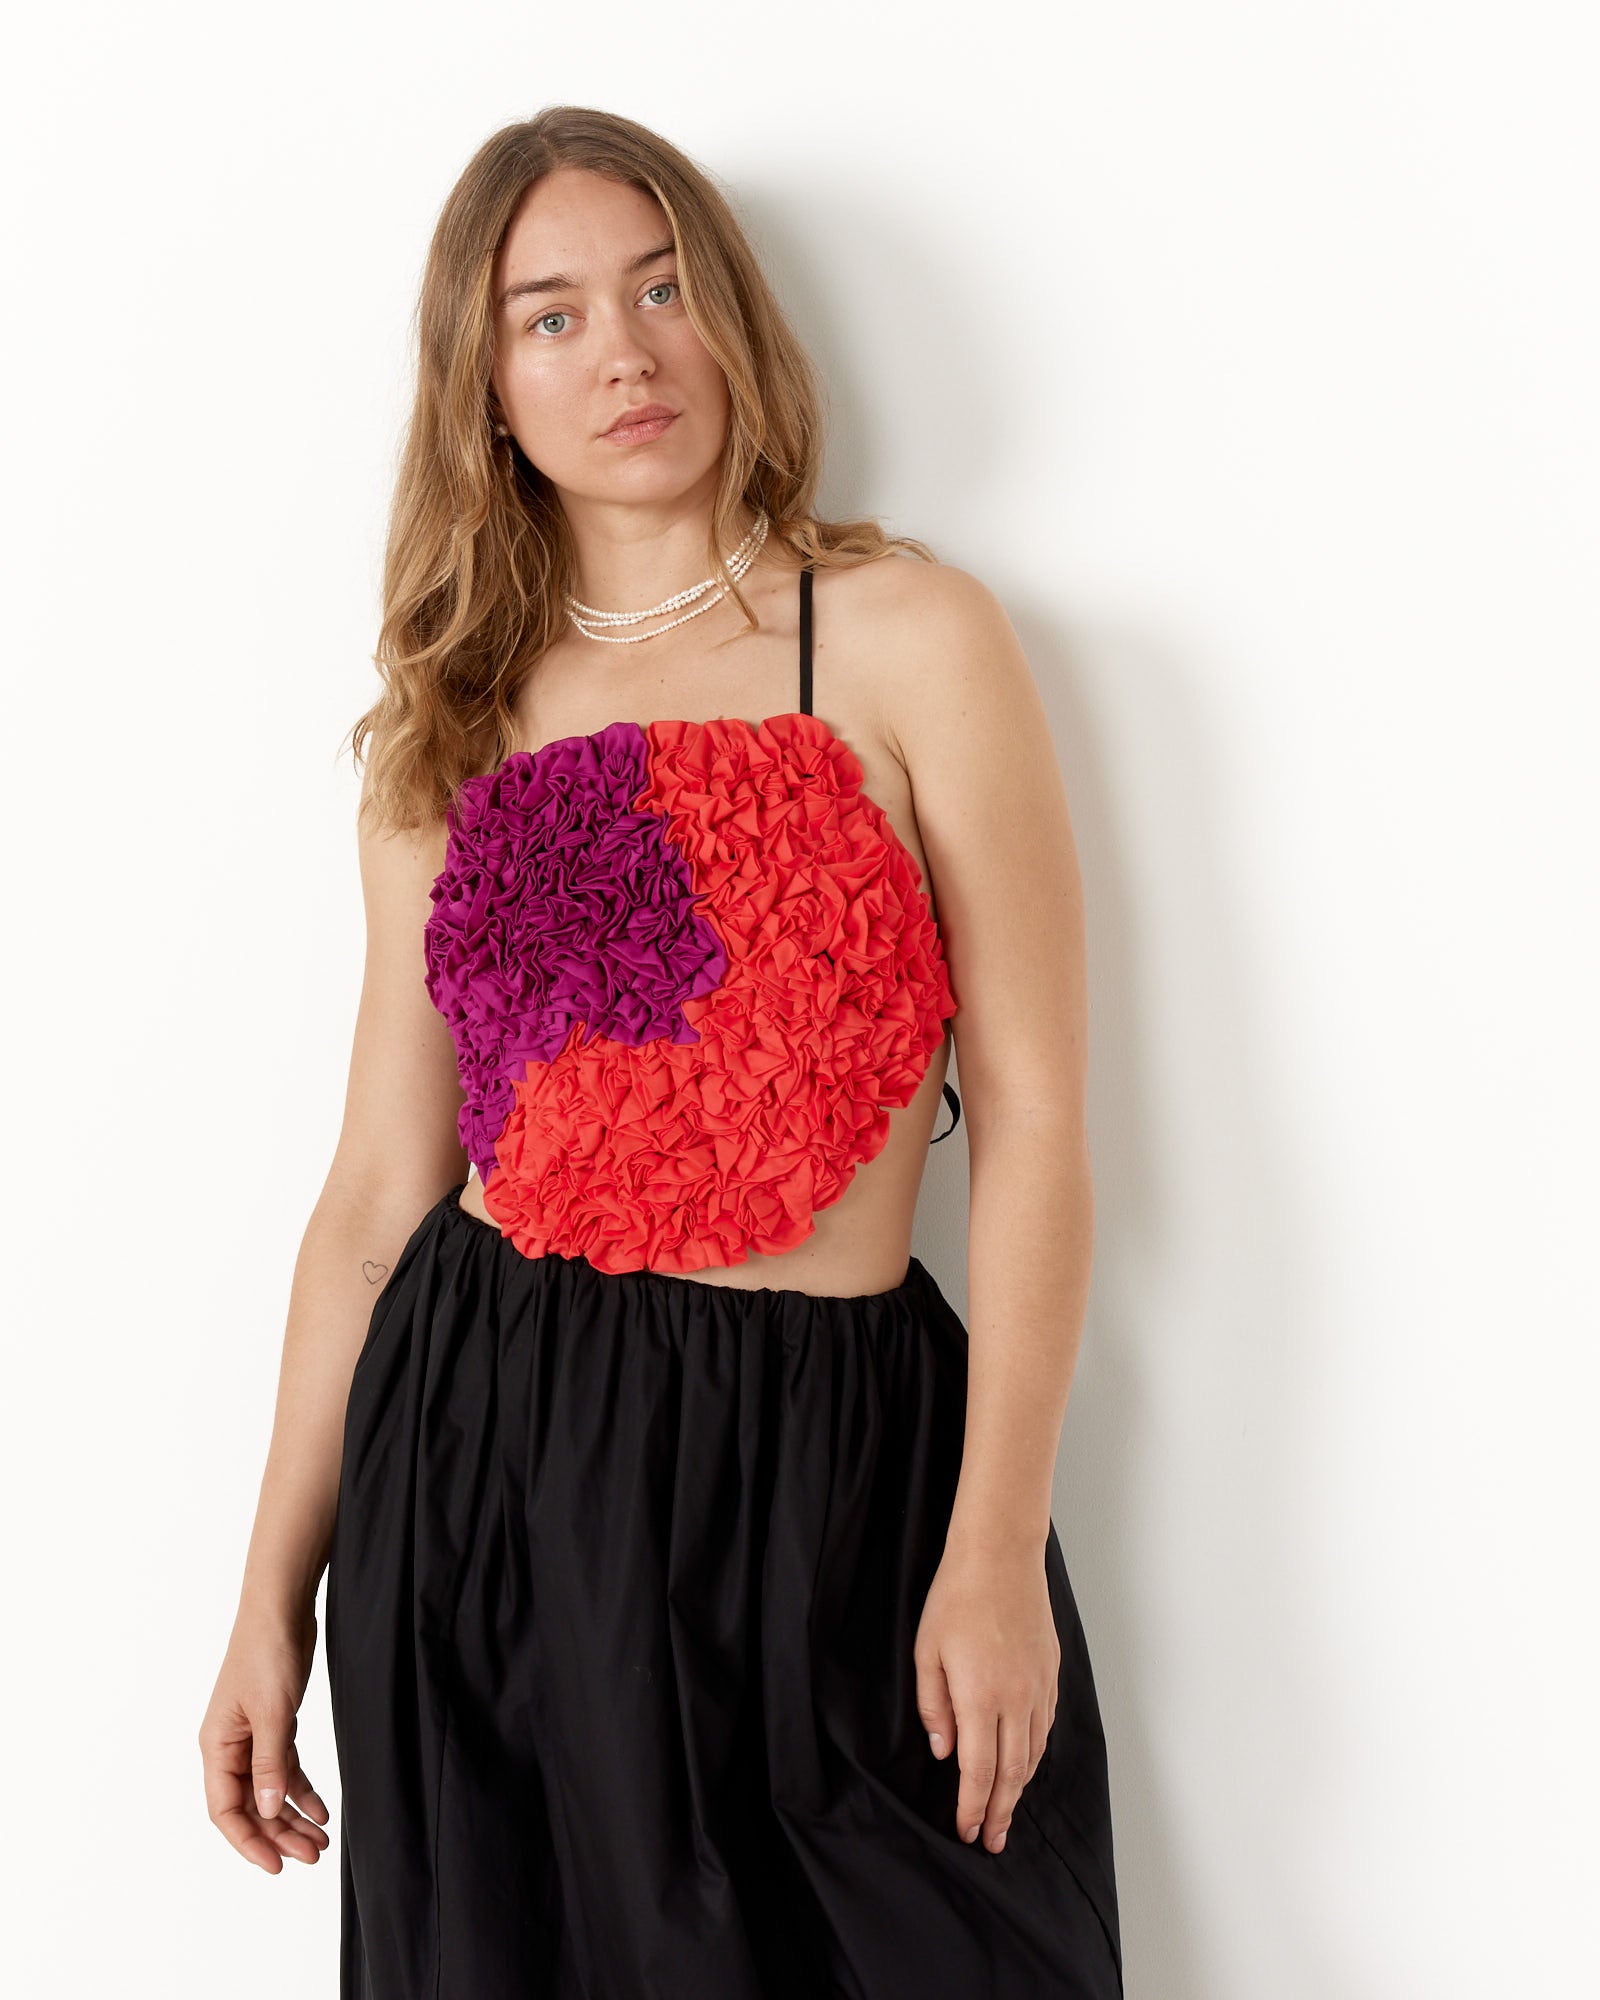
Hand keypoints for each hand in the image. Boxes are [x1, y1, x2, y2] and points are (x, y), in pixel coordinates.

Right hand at [199, 1602, 331, 1872]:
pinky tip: (321, 1808)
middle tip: (313, 1855)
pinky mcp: (275, 1724)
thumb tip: (265, 1810)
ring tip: (321, 1841)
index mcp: (217, 1747)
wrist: (281, 1610)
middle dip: (279, 1834)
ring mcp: (252, 1737)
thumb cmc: (266, 1654)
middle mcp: (230, 1747)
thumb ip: (270, 1764)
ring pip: (270, 1791)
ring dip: (293, 1816)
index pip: (225, 1811)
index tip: (276, 1865)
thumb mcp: (272, 1713)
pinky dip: (301, 1789)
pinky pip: (285, 1769)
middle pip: (251, 1806)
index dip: (248, 1842)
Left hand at [913, 1537, 1059, 1852]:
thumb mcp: (927, 1651)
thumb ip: (933, 1706)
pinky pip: (1045, 1727)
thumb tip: (943, 1750)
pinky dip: (1034, 1755)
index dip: (973, 1807)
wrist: (1000, 1556)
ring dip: (1019, 1788)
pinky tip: (1024, 1763)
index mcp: (980, 1697)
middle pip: (1011, 1774)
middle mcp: (1016, 1700)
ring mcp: (1038, 1687)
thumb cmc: (956, 1598)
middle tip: (991, 1841)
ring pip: (1033, 1754)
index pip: (979, 1771)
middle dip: (1000, 1812)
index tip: (967, 1831)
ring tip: (1006, 1811)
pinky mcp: (1051, 1673)